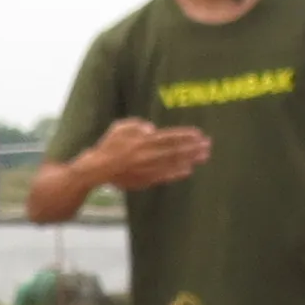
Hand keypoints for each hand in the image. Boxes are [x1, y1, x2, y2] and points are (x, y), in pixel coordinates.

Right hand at [84, 118, 211, 191]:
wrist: (97, 169)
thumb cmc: (108, 146)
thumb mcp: (119, 127)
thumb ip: (136, 125)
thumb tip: (152, 128)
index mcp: (142, 141)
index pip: (169, 137)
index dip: (185, 136)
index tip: (199, 134)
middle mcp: (147, 155)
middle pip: (175, 150)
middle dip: (193, 147)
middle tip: (208, 145)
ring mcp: (147, 169)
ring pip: (173, 163)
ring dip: (190, 159)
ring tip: (203, 156)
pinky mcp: (145, 180)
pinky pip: (164, 176)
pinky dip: (177, 173)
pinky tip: (188, 170)